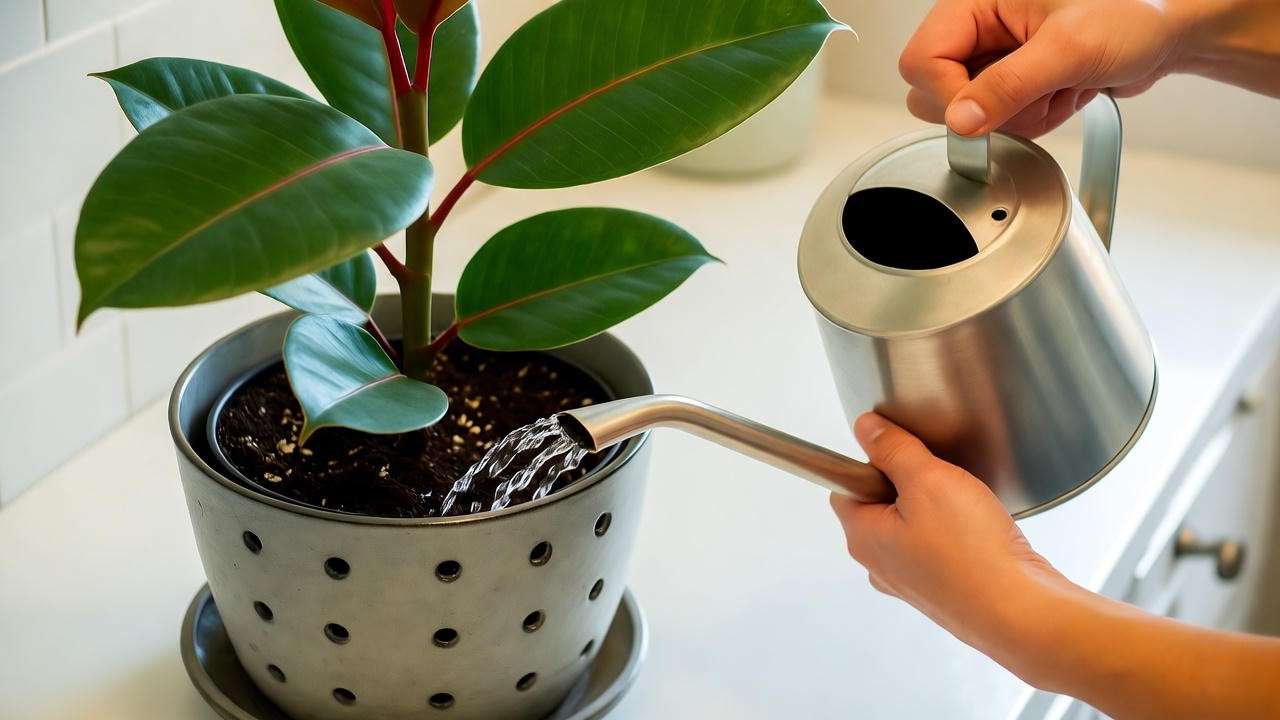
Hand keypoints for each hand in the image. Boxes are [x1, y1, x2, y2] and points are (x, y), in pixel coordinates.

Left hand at [830, 413, 1067, 657]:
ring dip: (934, 510)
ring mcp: (911, 582)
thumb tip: (867, 429)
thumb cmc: (971, 552)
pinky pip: (939, 549)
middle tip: (940, 479)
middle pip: (879, 507)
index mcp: (863, 537)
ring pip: (911, 527)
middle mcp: (880, 565)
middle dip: (907, 486)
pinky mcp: (942, 590)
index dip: (872, 464)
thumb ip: (893, 450)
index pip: (846, 487)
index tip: (903, 456)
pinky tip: (977, 530)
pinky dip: (955, 535)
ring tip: (964, 505)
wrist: (1020, 610)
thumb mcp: (927, 480)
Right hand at [899, 0, 1193, 136]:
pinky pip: (999, 119)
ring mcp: (994, 55)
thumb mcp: (1070, 47)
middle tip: (1036, 90)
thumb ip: (1008, 85)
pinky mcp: (1012, 79)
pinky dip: (1034, 117)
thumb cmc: (1134, 11)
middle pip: (935, 91)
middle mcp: (979, 26)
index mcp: (976, 1)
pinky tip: (1065, 92)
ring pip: (969, 113)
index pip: (921, 60)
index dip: (947, 94)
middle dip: (988, 107)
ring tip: (1061, 86)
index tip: (982, 114)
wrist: (1174, 28)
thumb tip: (959, 121)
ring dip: (1018, 114)